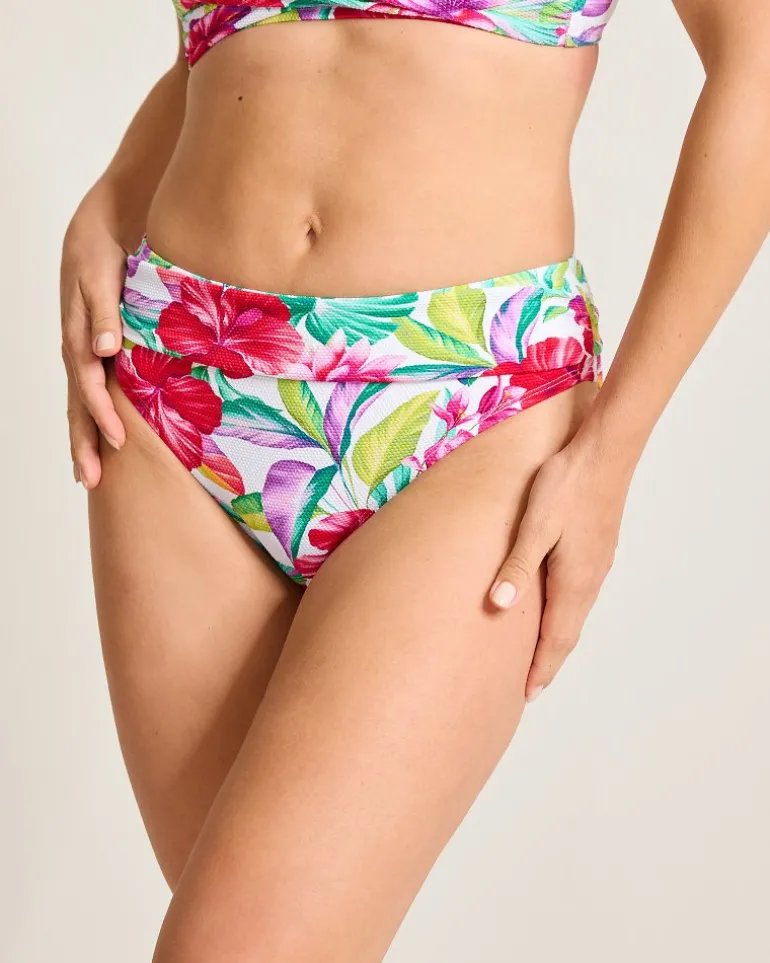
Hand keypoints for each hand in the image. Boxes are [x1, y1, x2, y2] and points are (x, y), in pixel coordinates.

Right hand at [60, 212, 127, 487]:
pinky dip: (92, 418)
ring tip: (89, 475)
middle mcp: (78, 353)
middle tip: (90, 482)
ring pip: (80, 405)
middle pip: (78, 407)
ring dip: (84, 438)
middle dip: (84, 444)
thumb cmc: (102, 256)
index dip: (103, 417)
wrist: (95, 233)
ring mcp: (82, 354)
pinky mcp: (92, 351)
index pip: (89, 389)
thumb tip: (105, 351)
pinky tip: (99, 438)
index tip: (117, 444)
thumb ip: (106, 316)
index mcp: (80, 340)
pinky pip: (88, 393)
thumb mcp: (103, 280)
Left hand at [488, 432, 632, 701]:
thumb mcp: (534, 525)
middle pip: (569, 631)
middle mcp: (590, 578)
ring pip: (576, 612)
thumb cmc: (566, 485)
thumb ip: (517, 565)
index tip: (528, 694)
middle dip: (550, 660)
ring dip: (558, 637)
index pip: (557, 637)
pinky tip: (556, 607)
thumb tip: (499, 606)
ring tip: (542, 655)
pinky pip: (580, 594)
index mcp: (574, 579)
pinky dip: (566, 614)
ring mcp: (597, 563)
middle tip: (532, 686)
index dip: (543, 667)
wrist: (605, 451)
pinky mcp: (597, 547)